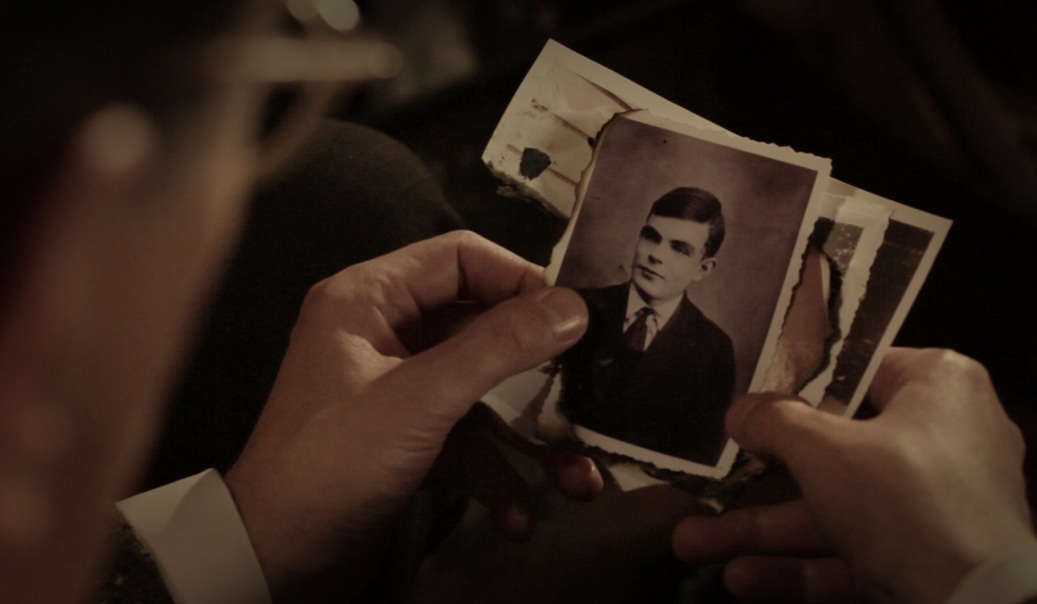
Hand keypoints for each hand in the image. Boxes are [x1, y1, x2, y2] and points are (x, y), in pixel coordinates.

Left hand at [224, 231, 597, 598]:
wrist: (275, 559)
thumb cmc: (329, 464)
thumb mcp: (421, 399)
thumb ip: (498, 347)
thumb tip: (572, 307)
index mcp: (368, 298)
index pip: (460, 259)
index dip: (519, 279)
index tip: (572, 313)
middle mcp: (384, 333)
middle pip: (481, 328)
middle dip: (538, 372)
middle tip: (587, 391)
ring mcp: (399, 388)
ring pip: (483, 392)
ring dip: (529, 438)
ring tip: (576, 477)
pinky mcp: (408, 437)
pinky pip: (467, 439)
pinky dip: (496, 474)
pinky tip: (517, 517)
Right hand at [673, 347, 1035, 603]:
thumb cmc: (905, 499)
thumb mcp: (824, 449)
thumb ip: (773, 422)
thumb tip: (738, 409)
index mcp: (937, 388)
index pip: (858, 368)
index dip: (797, 382)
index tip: (748, 397)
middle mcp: (940, 440)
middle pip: (831, 449)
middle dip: (756, 477)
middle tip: (708, 479)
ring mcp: (931, 508)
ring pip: (831, 510)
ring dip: (761, 530)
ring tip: (692, 544)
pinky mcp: (921, 561)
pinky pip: (850, 553)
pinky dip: (798, 565)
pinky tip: (740, 576)